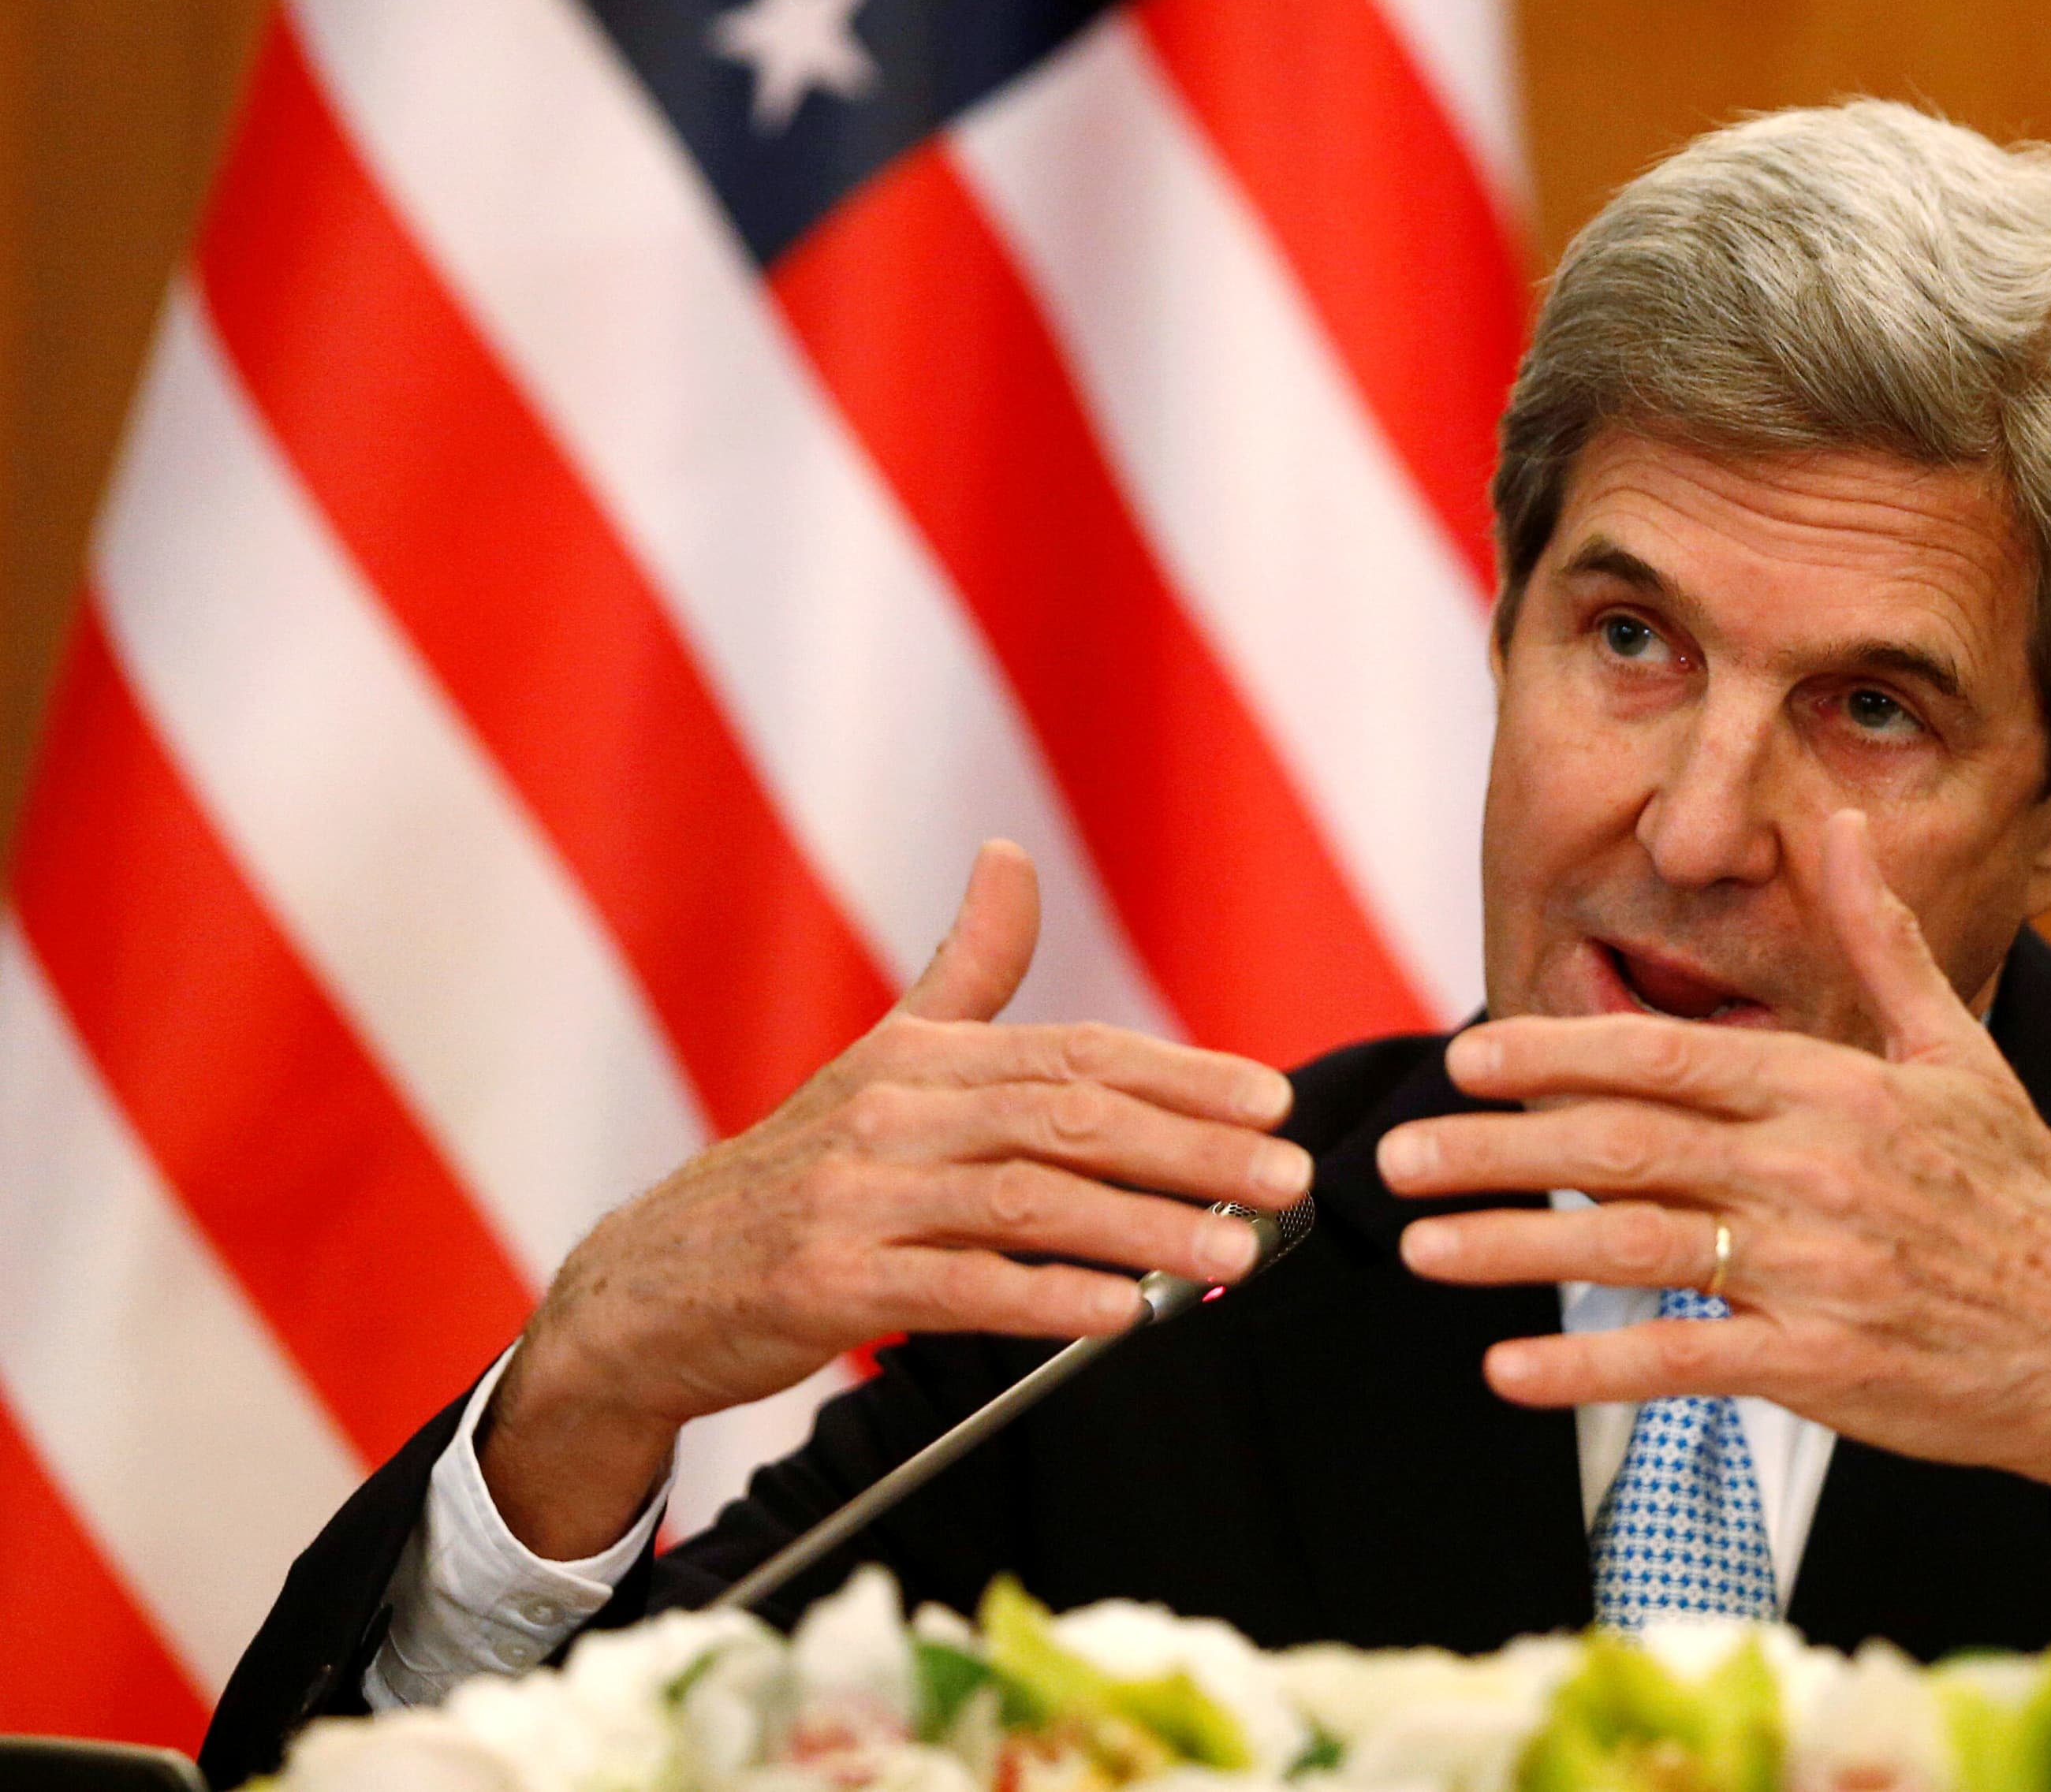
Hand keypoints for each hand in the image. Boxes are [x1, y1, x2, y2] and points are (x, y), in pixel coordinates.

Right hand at [482, 840, 1308, 1558]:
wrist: (644, 1287)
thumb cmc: (791, 1176)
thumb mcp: (879, 1061)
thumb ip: (965, 971)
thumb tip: (1011, 854)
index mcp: (917, 1058)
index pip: (1075, 1053)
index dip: (1182, 1074)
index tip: (1274, 1100)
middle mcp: (890, 1114)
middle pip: (1070, 1117)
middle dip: (1194, 1148)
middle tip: (1288, 1176)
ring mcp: (855, 1197)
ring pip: (1029, 1201)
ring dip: (1145, 1229)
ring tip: (1235, 1253)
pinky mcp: (829, 1283)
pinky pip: (959, 1287)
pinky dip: (1047, 1299)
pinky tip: (1120, 1314)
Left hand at [1379, 810, 2050, 1649]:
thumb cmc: (2020, 1191)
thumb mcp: (1957, 1051)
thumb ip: (1879, 939)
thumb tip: (1842, 822)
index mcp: (1836, 1089)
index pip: (1668, 1058)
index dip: (1556, 1052)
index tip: (1465, 1054)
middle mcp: (1815, 1173)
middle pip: (1626, 1149)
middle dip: (1499, 1149)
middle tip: (1398, 1157)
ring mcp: (1816, 1274)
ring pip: (1636, 1251)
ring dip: (1516, 1251)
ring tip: (1419, 1250)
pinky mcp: (1822, 1367)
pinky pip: (1684, 1365)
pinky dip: (1590, 1370)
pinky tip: (1506, 1370)